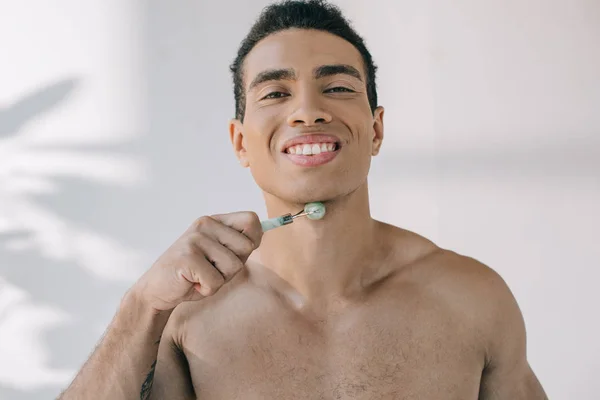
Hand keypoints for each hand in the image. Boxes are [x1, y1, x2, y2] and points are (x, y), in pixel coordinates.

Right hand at [132, 212, 262, 311]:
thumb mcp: (219, 255)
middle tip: (210, 270)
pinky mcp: (188, 258)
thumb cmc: (193, 274)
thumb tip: (265, 230)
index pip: (251, 219)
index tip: (235, 254)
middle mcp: (205, 225)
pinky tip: (191, 284)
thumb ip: (238, 244)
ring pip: (233, 267)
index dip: (253, 240)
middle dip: (233, 267)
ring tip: (200, 277)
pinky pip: (216, 282)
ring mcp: (195, 240)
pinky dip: (206, 290)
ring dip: (219, 280)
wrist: (157, 289)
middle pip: (247, 247)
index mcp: (214, 221)